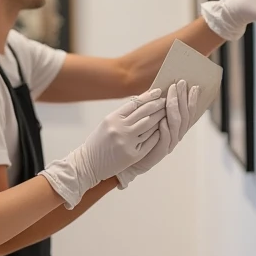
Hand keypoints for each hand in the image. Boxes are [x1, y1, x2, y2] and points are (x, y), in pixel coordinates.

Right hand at [39, 88, 165, 207]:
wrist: (88, 164)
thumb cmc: (98, 143)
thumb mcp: (106, 124)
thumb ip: (122, 114)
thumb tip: (141, 103)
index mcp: (112, 118)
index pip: (134, 103)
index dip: (148, 96)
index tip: (158, 91)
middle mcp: (120, 128)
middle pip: (144, 113)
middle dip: (158, 105)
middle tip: (167, 100)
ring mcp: (127, 142)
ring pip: (149, 126)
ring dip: (160, 117)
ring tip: (167, 112)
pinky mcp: (132, 154)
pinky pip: (149, 141)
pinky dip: (157, 133)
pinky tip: (164, 128)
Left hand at [117, 80, 198, 188]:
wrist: (130, 160)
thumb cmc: (140, 138)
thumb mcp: (149, 120)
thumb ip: (156, 108)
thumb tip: (159, 89)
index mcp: (176, 127)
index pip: (187, 111)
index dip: (191, 100)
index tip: (192, 86)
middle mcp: (175, 135)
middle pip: (184, 115)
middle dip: (183, 98)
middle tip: (181, 84)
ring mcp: (169, 143)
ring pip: (176, 125)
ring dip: (174, 109)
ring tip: (171, 97)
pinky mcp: (160, 152)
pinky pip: (165, 139)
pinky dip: (165, 129)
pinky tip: (162, 119)